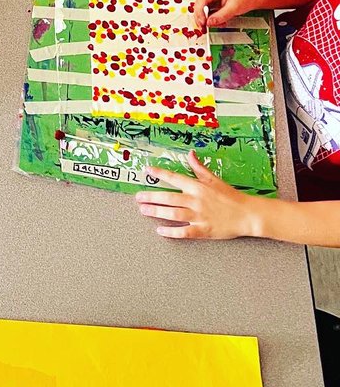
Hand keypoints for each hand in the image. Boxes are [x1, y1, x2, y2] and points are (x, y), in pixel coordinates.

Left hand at [136, 152, 258, 239]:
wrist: (248, 214)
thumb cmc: (231, 196)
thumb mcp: (214, 179)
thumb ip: (198, 167)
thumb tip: (190, 154)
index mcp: (198, 187)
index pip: (174, 178)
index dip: (159, 173)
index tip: (147, 170)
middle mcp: (196, 200)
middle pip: (169, 197)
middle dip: (151, 196)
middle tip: (138, 197)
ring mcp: (199, 216)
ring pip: (173, 214)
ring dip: (156, 211)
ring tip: (144, 210)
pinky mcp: (203, 230)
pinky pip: (184, 232)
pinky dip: (171, 232)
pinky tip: (160, 230)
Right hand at [193, 0, 257, 29]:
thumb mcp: (234, 8)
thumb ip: (221, 16)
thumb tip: (208, 23)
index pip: (201, 1)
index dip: (200, 13)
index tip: (203, 24)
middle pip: (198, 5)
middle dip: (202, 17)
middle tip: (206, 28)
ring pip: (201, 9)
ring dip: (208, 18)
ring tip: (219, 23)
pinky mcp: (211, 0)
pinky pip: (206, 10)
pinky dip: (211, 17)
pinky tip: (220, 21)